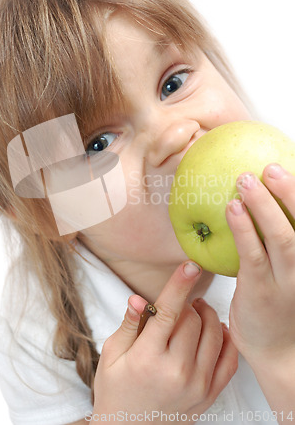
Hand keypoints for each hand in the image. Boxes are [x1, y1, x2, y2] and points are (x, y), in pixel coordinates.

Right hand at [92, 261, 237, 423]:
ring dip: (207, 316)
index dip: (180, 285)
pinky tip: (215, 331)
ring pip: (214, 335)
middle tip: (180, 304)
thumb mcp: (111, 356)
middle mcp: (176, 371)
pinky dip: (225, 340)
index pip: (168, 312)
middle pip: (193, 320)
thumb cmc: (116, 390)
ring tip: (196, 313)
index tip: (190, 265)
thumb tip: (137, 299)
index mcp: (147, 358)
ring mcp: (196, 385)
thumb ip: (128, 325)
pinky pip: (229, 360)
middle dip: (188, 304)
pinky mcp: (209, 395)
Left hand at [226, 164, 294, 415]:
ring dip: (265, 206)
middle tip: (271, 168)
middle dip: (290, 193)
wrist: (279, 354)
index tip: (289, 169)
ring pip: (281, 237)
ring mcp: (286, 281)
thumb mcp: (287, 274)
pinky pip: (252, 255)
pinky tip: (233, 209)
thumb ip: (279, 246)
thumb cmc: (279, 307)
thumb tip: (256, 211)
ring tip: (247, 180)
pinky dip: (244, 230)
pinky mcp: (261, 291)